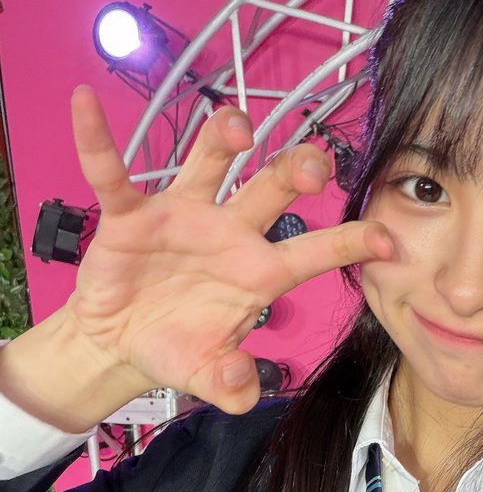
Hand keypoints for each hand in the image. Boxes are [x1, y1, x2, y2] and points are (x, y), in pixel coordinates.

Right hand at [61, 85, 390, 413]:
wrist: (121, 343)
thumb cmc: (177, 347)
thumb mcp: (208, 377)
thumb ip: (231, 386)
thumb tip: (242, 386)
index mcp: (260, 272)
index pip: (314, 252)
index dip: (350, 242)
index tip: (386, 238)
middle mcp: (230, 233)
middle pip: (272, 189)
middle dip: (296, 171)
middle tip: (314, 166)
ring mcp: (183, 216)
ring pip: (210, 164)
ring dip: (222, 139)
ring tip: (236, 125)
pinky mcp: (131, 216)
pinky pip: (114, 174)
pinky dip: (99, 142)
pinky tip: (87, 104)